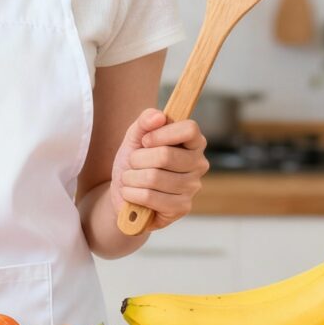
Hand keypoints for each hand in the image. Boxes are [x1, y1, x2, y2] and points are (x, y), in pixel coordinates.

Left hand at [109, 108, 208, 230]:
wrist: (125, 191)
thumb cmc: (135, 162)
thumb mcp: (135, 137)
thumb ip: (145, 121)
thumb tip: (159, 116)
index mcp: (192, 142)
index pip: (190, 129)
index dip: (162, 133)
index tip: (145, 140)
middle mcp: (198, 164)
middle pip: (166, 155)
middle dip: (138, 158)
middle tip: (133, 162)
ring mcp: (192, 187)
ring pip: (154, 177)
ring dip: (131, 177)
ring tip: (130, 178)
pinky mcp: (182, 207)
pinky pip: (150, 197)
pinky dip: (131, 193)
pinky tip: (131, 193)